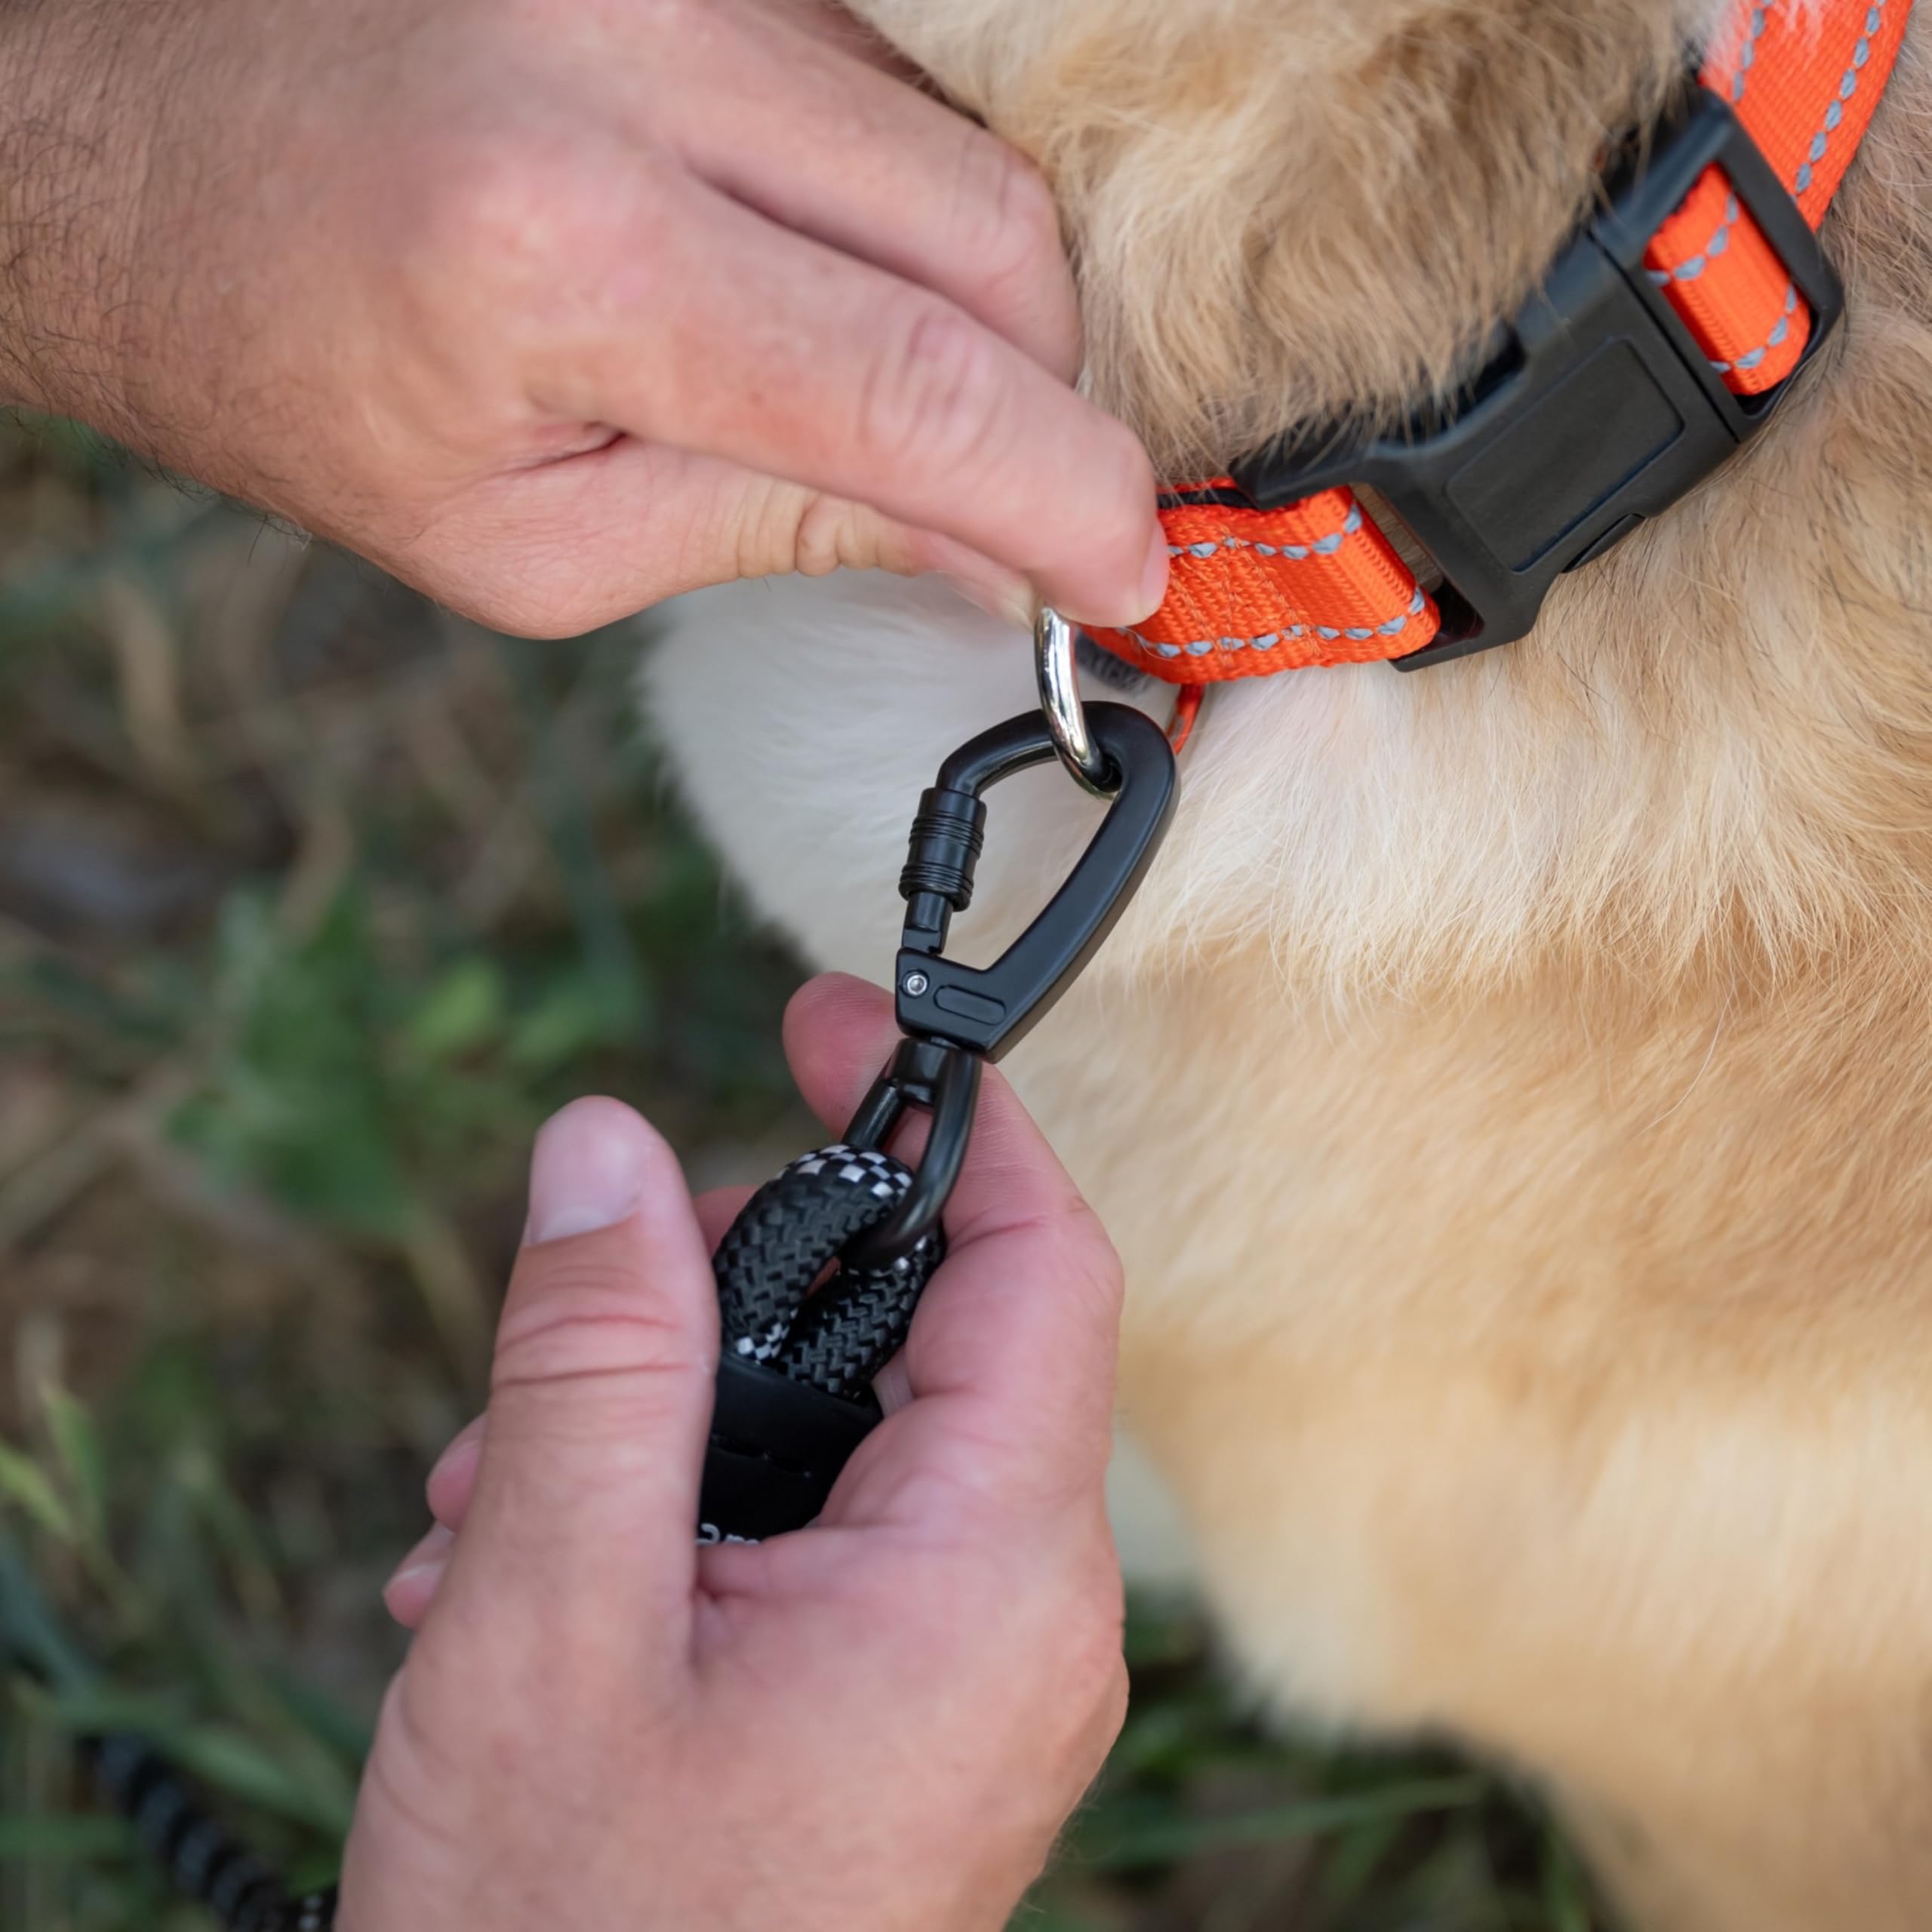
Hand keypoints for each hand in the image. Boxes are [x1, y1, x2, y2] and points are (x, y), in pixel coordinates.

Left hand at [0, 0, 1165, 634]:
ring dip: (976, 297)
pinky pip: (883, 73)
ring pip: (954, 145)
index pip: (921, 387)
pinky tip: (835, 275)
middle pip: (988, 235)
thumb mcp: (528, 542)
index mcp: (572, 259)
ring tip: (890, 391)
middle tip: (1012, 498)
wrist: (131, 156)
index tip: (1125, 569)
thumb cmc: (306, 382)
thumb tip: (989, 557)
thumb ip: (778, 533)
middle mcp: (625, 59)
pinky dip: (906, 199)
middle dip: (1042, 395)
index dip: (1063, 495)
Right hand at [341, 974, 1128, 1931]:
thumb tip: (606, 1147)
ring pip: (860, 1439)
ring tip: (507, 1489)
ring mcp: (973, 1676)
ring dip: (683, 1418)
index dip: (948, 1121)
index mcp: (990, 1574)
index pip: (1039, 1263)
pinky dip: (700, 1512)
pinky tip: (541, 1567)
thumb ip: (596, 1359)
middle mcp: (1022, 1618)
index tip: (832, 1028)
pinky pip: (834, 1542)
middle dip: (746, 1291)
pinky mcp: (909, 1717)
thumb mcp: (553, 1615)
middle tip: (580, 1323)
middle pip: (934, 1337)